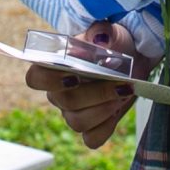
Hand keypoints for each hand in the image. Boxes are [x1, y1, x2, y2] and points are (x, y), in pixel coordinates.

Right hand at [26, 20, 136, 148]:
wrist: (134, 59)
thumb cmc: (115, 44)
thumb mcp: (111, 32)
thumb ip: (102, 32)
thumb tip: (99, 40)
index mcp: (54, 67)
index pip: (35, 78)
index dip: (50, 80)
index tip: (75, 75)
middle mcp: (59, 93)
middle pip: (65, 101)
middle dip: (95, 93)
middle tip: (121, 83)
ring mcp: (73, 112)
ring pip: (77, 122)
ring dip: (103, 109)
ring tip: (124, 93)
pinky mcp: (91, 127)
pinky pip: (92, 138)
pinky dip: (107, 126)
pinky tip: (118, 110)